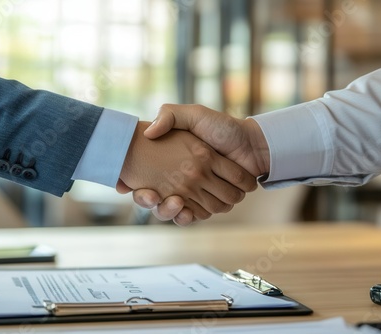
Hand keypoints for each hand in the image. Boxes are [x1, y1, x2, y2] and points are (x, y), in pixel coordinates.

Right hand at [118, 121, 257, 221]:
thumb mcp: (194, 114)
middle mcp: (182, 180)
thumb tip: (148, 132)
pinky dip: (188, 217)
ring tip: (174, 201)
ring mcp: (196, 193)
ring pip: (173, 211)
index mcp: (173, 162)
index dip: (137, 187)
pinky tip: (185, 210)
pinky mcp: (211, 203)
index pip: (146, 179)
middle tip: (152, 197)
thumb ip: (170, 116)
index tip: (129, 187)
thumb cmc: (223, 127)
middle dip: (149, 202)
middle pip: (156, 200)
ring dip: (169, 211)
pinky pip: (194, 216)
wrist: (251, 144)